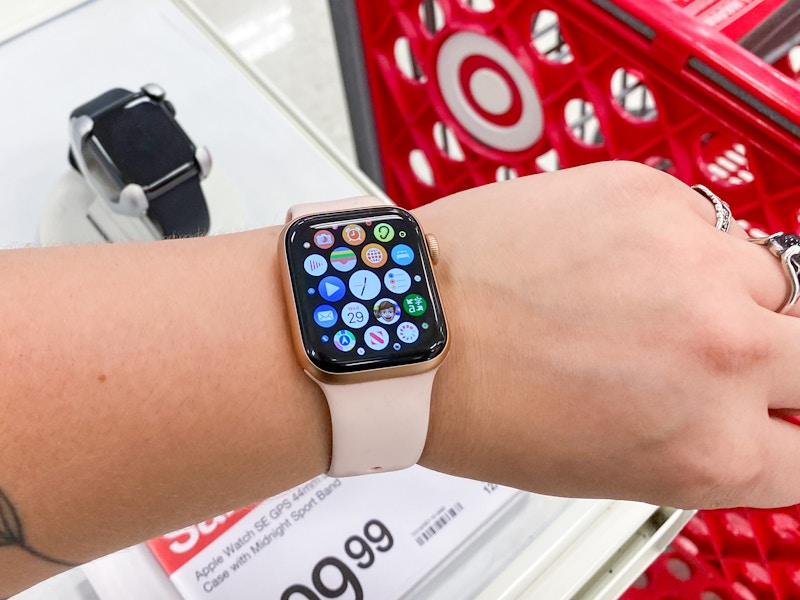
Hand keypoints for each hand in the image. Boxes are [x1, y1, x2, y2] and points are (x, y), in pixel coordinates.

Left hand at [416, 161, 797, 508]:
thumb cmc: (482, 407)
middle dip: (777, 364)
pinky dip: (678, 246)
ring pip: (768, 280)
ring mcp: (692, 263)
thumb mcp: (607, 468)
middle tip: (717, 352)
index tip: (763, 419)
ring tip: (649, 301)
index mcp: (709, 447)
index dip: (780, 437)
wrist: (410, 325)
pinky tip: (618, 261)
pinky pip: (706, 225)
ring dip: (726, 296)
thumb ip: (696, 443)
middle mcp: (719, 351)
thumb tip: (743, 419)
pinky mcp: (650, 196)